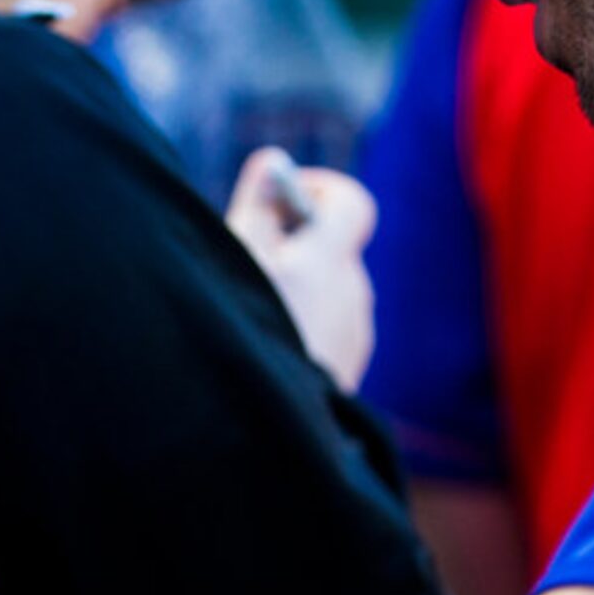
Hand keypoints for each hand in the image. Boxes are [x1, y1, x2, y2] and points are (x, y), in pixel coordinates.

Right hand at [223, 148, 377, 391]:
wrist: (268, 431)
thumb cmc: (245, 336)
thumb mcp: (238, 259)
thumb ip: (259, 206)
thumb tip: (275, 162)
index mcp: (331, 261)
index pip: (353, 203)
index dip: (321, 191)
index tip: (282, 201)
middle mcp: (354, 295)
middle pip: (333, 251)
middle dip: (294, 248)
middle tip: (246, 262)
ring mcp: (355, 336)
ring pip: (329, 294)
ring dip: (297, 292)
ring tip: (252, 315)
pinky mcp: (351, 372)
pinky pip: (331, 331)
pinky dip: (305, 327)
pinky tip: (269, 351)